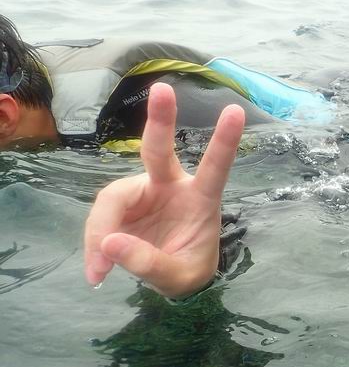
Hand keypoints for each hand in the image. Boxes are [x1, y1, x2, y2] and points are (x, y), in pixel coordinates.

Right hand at [84, 82, 244, 297]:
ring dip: (100, 232)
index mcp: (202, 200)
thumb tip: (109, 244)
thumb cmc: (187, 269)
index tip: (235, 111)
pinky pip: (101, 219)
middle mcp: (171, 186)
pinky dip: (94, 244)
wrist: (170, 277)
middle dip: (161, 119)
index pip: (215, 168)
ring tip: (100, 270)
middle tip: (164, 89)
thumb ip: (149, 264)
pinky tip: (97, 272)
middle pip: (160, 151)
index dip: (224, 142)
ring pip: (113, 198)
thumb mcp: (177, 277)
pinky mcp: (121, 203)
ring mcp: (144, 191)